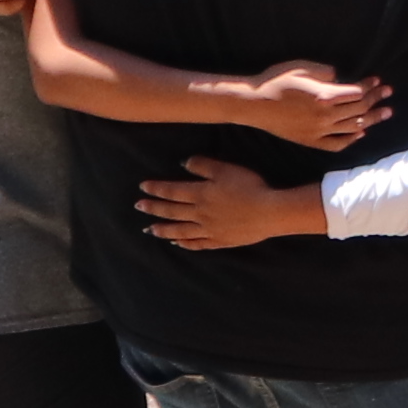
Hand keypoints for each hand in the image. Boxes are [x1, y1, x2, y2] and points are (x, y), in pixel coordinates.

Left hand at [135, 155, 320, 249]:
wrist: (269, 212)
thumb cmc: (249, 187)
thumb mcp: (225, 169)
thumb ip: (203, 165)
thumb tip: (183, 163)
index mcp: (200, 194)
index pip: (172, 191)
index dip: (156, 189)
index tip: (142, 188)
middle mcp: (200, 213)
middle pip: (172, 211)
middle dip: (154, 208)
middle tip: (139, 208)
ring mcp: (208, 230)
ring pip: (180, 230)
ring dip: (163, 230)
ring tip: (149, 230)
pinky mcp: (219, 240)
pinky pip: (197, 243)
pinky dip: (184, 244)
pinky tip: (176, 243)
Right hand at [217, 61, 387, 149]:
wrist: (255, 103)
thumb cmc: (277, 80)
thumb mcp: (304, 69)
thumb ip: (327, 73)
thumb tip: (342, 79)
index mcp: (326, 97)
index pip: (357, 93)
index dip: (371, 87)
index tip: (380, 82)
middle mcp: (326, 117)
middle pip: (359, 110)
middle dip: (376, 100)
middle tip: (387, 94)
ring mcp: (318, 131)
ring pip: (353, 128)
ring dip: (371, 120)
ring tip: (384, 113)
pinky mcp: (310, 141)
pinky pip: (336, 144)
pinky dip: (351, 139)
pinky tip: (360, 134)